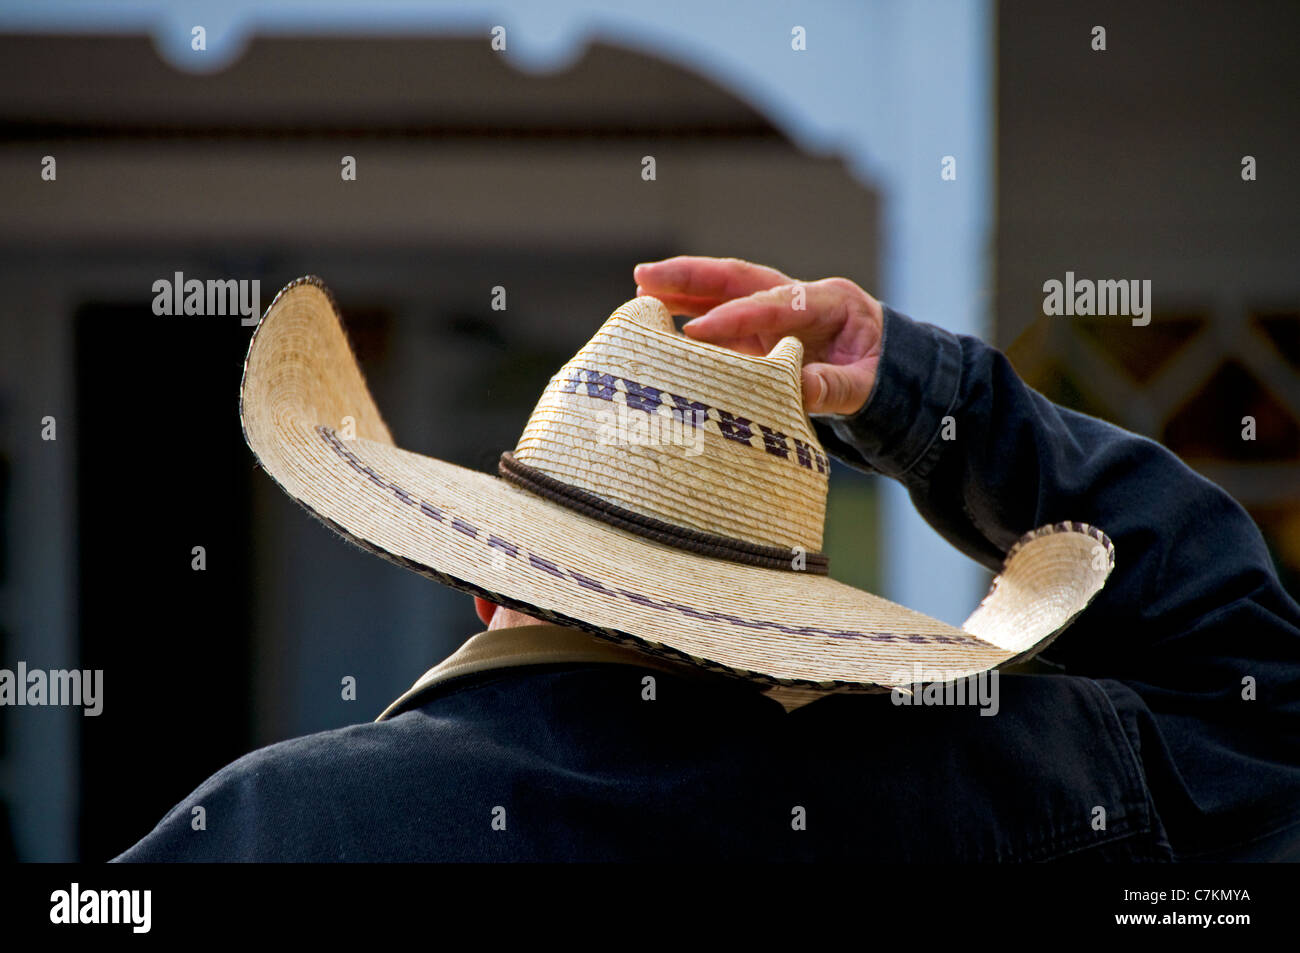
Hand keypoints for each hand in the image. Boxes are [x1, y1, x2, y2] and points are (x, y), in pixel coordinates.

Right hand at [633, 256, 883, 415]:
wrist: (889, 371)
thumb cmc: (879, 376)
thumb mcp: (868, 385)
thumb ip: (836, 387)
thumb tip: (800, 390)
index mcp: (829, 301)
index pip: (773, 305)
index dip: (734, 319)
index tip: (696, 333)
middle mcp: (797, 297)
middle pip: (738, 278)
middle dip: (691, 276)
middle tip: (645, 276)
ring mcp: (776, 311)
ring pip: (724, 291)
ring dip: (682, 288)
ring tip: (640, 289)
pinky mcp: (761, 330)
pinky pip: (721, 316)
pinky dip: (690, 314)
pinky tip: (657, 320)